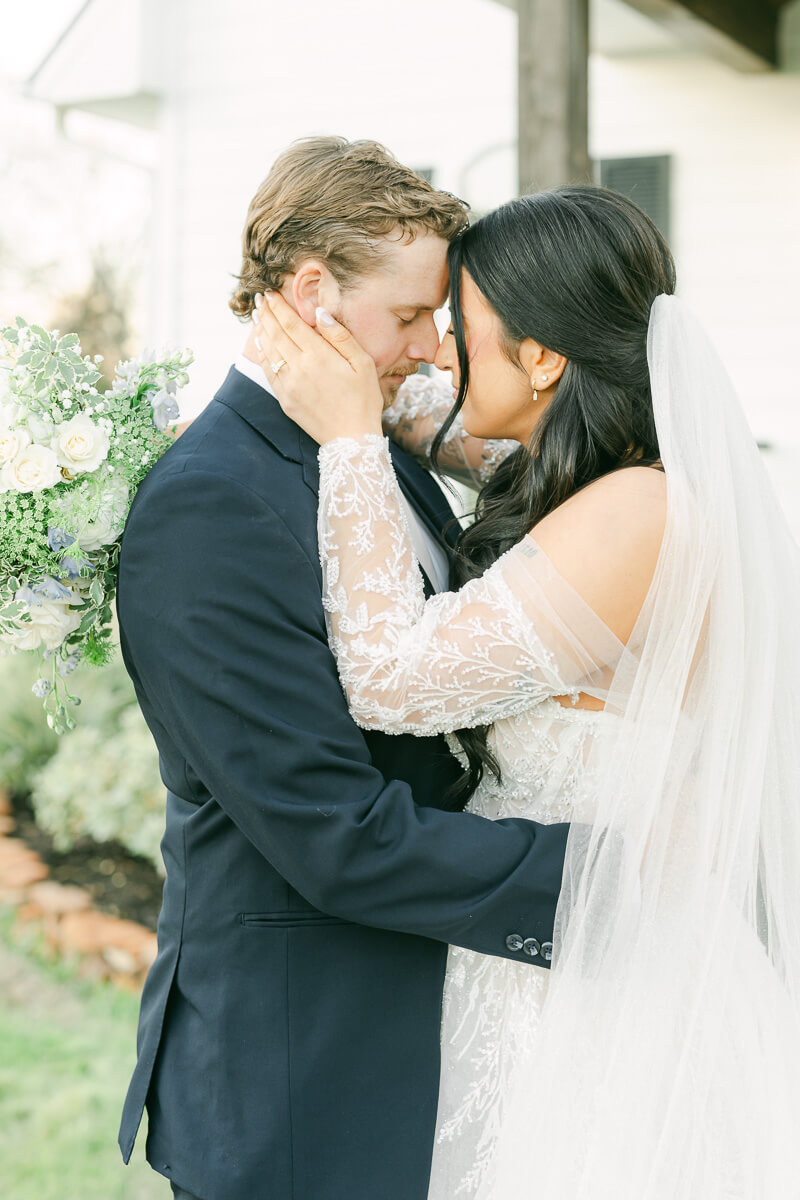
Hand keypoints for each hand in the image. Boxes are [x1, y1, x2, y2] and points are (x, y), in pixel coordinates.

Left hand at [253, 292, 383, 443]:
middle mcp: (299, 367)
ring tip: (257, 317)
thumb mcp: (363, 363)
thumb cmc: (363, 400)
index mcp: (318, 355)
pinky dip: (263, 355)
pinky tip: (262, 345)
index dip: (279, 307)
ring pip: (269, 351)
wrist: (352, 439)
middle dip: (266, 314)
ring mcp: (288, 385)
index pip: (291, 323)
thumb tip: (319, 312)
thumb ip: (340, 336)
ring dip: (261, 331)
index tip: (271, 294)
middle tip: (260, 299)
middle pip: (276, 334)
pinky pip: (269, 372)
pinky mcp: (285, 400)